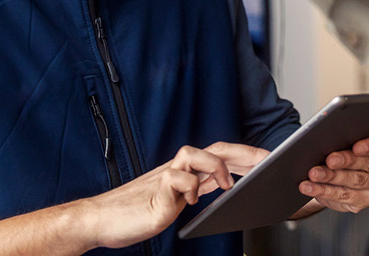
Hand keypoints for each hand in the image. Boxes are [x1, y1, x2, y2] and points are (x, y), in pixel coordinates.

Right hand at [81, 143, 262, 248]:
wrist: (100, 219)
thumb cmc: (134, 212)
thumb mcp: (175, 201)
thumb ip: (194, 190)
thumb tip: (220, 185)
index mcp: (184, 173)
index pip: (219, 154)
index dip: (244, 154)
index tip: (267, 159)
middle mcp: (176, 170)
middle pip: (214, 148)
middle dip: (243, 153)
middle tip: (266, 160)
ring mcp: (165, 179)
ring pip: (193, 153)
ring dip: (216, 165)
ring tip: (226, 184)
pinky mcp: (156, 193)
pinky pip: (176, 179)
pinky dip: (189, 188)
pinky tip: (190, 202)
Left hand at [297, 133, 368, 212]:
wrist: (340, 171)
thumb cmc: (346, 147)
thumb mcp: (350, 139)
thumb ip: (348, 136)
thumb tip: (330, 135)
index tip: (356, 146)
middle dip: (347, 161)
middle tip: (330, 159)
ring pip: (355, 182)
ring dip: (332, 177)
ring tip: (314, 173)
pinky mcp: (362, 202)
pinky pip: (342, 197)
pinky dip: (323, 191)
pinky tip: (310, 187)